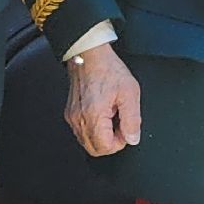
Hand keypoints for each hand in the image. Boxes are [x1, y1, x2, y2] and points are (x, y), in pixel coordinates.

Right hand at [65, 42, 140, 156]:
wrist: (89, 53)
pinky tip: (101, 112)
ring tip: (111, 115)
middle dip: (110, 142)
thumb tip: (132, 138)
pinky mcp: (70, 112)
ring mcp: (72, 116)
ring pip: (87, 142)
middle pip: (94, 149)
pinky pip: (81, 131)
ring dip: (101, 135)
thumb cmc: (107, 68)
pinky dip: (93, 128)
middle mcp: (79, 119)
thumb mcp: (129, 91)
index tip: (126, 129)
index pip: (105, 148)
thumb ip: (133, 119)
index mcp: (94, 116)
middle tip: (119, 124)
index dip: (120, 142)